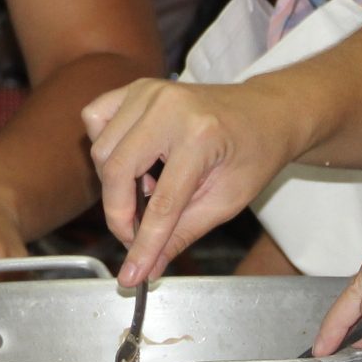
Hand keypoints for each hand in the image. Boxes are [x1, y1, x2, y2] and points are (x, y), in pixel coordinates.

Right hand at [81, 78, 302, 286]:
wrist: (266, 113)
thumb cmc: (253, 153)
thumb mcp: (227, 202)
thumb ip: (182, 234)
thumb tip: (148, 268)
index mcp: (200, 135)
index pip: (160, 203)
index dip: (143, 244)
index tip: (131, 274)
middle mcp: (169, 107)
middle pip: (116, 172)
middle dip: (119, 214)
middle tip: (134, 236)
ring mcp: (149, 91)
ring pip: (101, 149)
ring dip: (114, 182)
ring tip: (149, 188)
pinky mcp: (136, 87)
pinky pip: (96, 117)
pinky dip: (104, 145)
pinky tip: (131, 158)